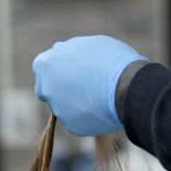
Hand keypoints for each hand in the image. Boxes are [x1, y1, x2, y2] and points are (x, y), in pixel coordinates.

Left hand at [33, 35, 147, 135]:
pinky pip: (79, 120)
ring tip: (100, 95)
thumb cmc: (109, 59)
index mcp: (46, 63)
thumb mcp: (87, 45)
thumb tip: (64, 53)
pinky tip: (104, 108)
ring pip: (65, 106)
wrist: (126, 86)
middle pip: (48, 89)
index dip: (58, 68)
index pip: (43, 67)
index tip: (71, 69)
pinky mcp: (72, 126)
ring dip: (77, 102)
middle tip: (82, 85)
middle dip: (61, 88)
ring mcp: (58, 109)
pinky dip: (89, 116)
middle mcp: (46, 88)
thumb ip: (70, 52)